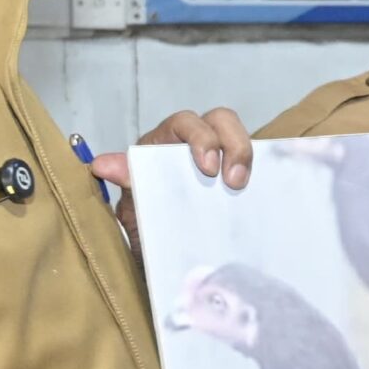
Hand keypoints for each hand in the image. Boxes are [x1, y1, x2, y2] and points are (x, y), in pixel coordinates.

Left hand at [90, 108, 250, 254]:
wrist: (157, 247)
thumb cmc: (143, 217)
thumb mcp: (133, 202)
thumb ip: (126, 181)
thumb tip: (104, 164)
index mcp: (166, 142)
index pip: (186, 122)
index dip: (201, 137)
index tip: (208, 167)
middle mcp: (195, 143)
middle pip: (222, 121)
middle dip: (233, 144)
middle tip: (234, 180)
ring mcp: (220, 158)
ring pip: (241, 139)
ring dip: (246, 157)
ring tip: (244, 188)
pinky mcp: (237, 175)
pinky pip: (256, 165)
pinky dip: (262, 173)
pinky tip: (264, 192)